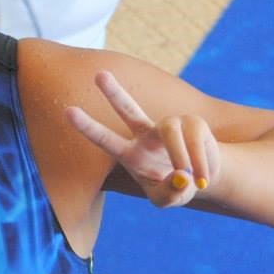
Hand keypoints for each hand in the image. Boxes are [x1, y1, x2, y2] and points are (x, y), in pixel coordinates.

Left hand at [66, 70, 220, 206]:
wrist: (201, 178)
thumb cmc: (173, 188)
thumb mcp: (168, 199)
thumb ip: (170, 194)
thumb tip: (181, 177)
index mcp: (130, 154)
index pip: (105, 139)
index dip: (87, 127)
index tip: (67, 111)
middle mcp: (145, 133)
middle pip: (127, 109)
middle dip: (113, 92)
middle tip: (98, 74)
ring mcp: (168, 125)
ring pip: (170, 130)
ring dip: (183, 156)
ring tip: (195, 179)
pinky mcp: (192, 122)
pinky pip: (196, 138)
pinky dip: (204, 163)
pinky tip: (206, 177)